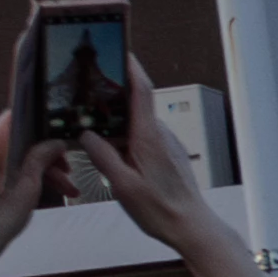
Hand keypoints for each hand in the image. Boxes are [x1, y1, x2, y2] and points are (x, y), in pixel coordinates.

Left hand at [0, 105, 64, 262]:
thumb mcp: (26, 189)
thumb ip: (40, 160)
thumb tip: (54, 143)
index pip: (14, 118)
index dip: (39, 124)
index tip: (58, 136)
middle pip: (17, 138)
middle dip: (45, 154)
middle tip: (67, 170)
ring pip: (14, 152)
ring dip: (39, 166)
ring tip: (65, 186)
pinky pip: (3, 161)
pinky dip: (23, 171)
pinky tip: (47, 187)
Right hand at [94, 63, 219, 254]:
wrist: (193, 227)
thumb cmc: (161, 210)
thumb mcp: (123, 186)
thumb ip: (102, 156)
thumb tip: (85, 134)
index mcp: (149, 137)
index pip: (141, 90)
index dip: (130, 66)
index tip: (119, 49)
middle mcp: (160, 135)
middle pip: (135, 103)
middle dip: (112, 94)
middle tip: (87, 90)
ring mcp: (166, 144)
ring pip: (137, 121)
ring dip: (117, 120)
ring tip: (93, 126)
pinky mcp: (168, 155)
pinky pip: (143, 135)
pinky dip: (126, 134)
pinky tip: (112, 149)